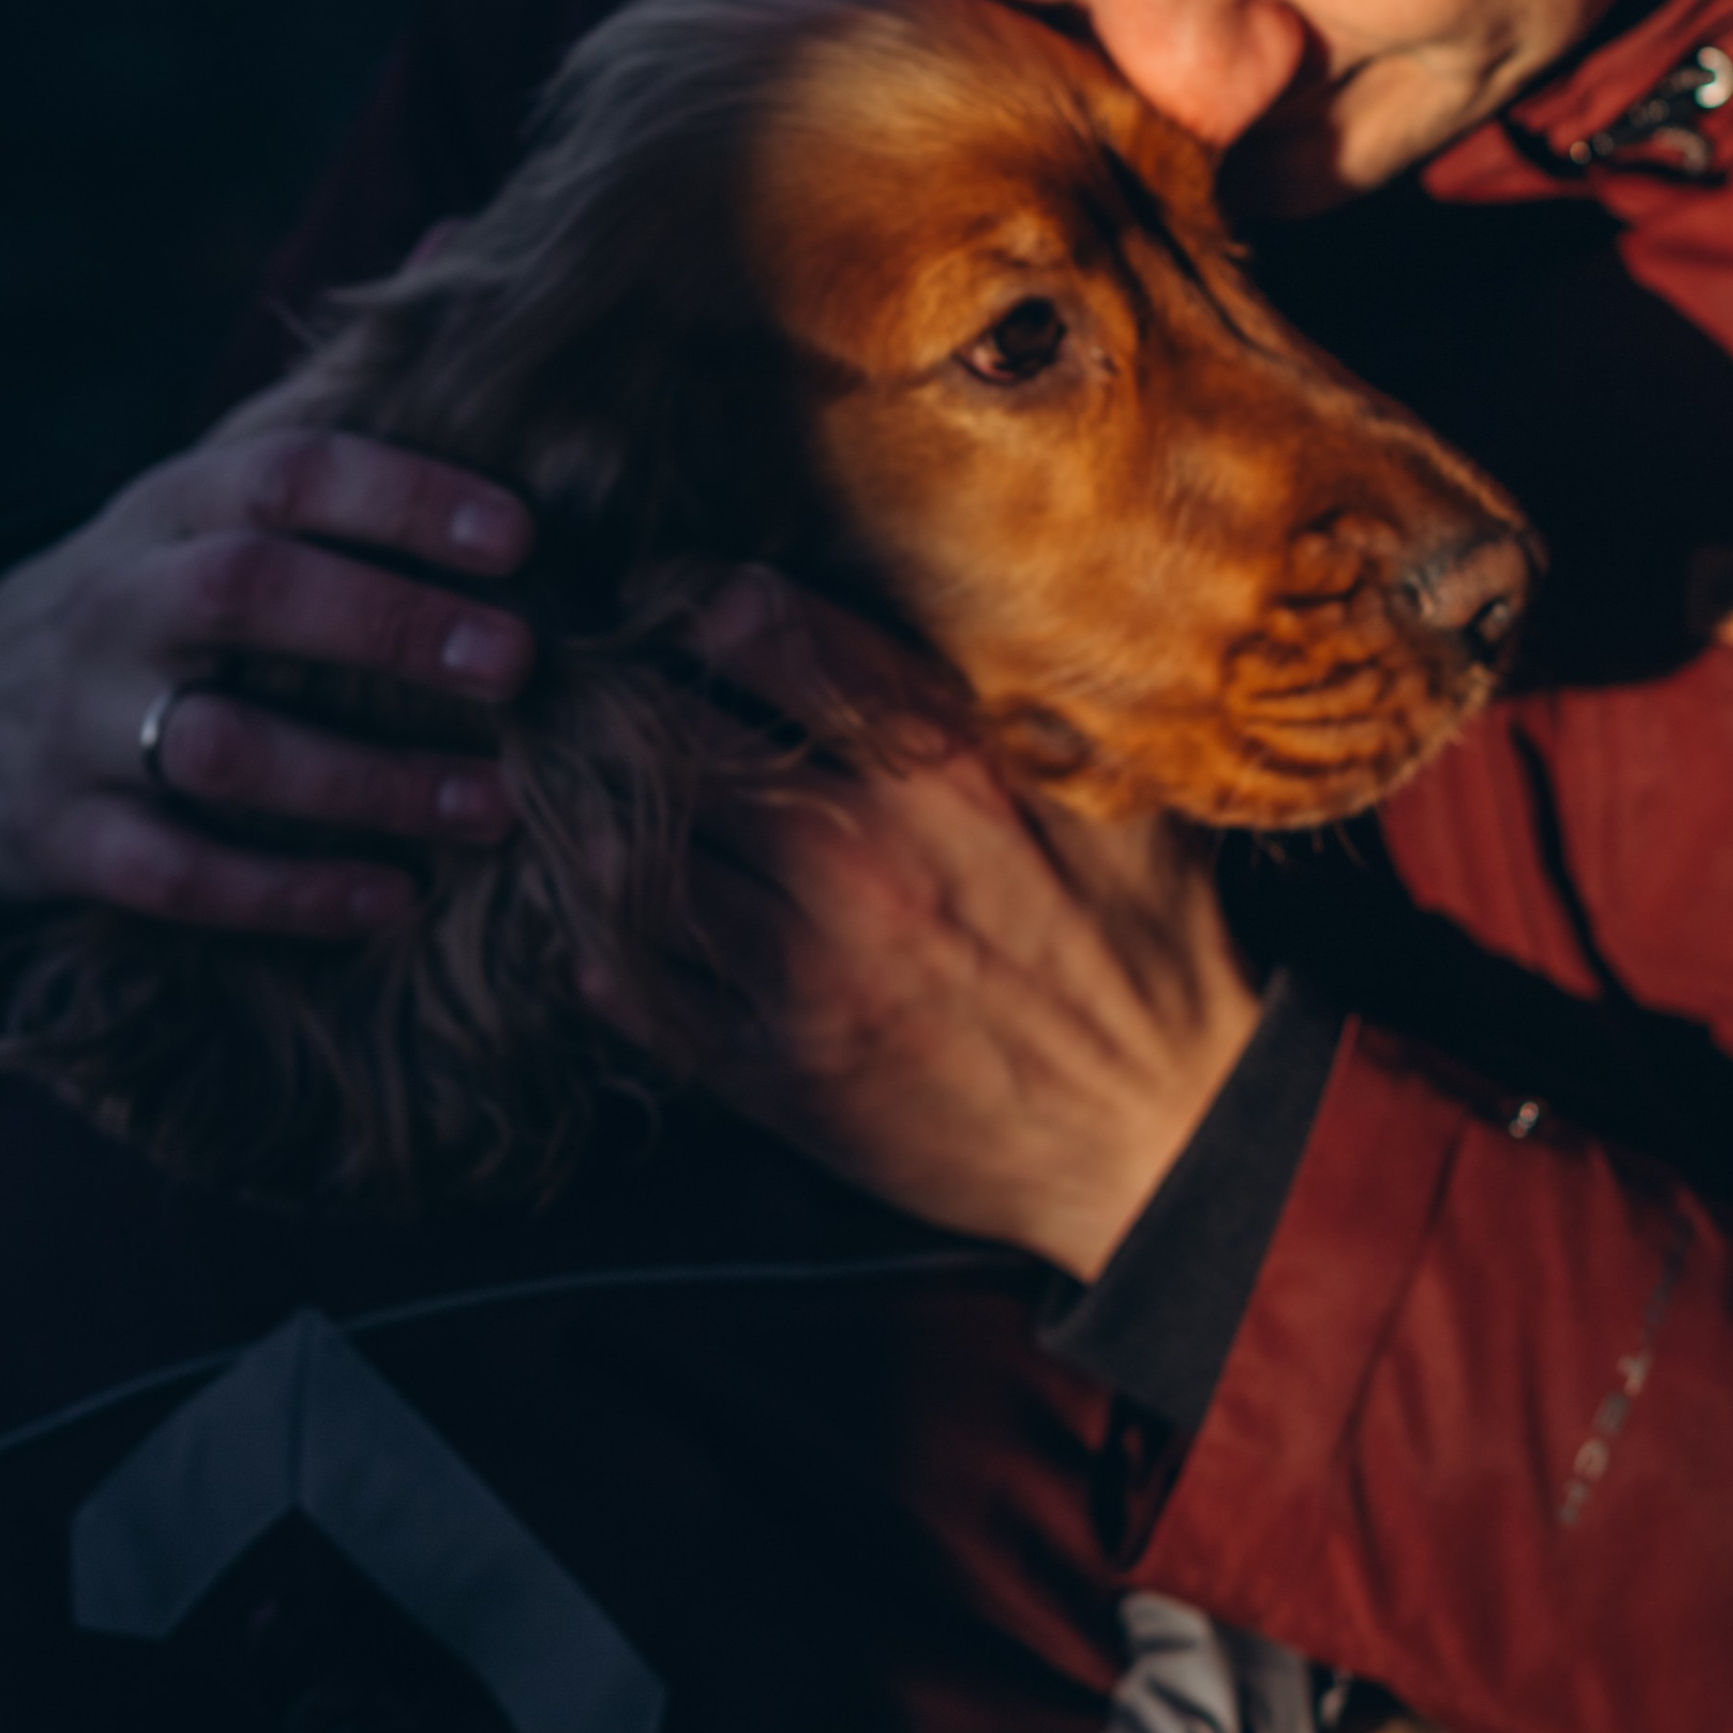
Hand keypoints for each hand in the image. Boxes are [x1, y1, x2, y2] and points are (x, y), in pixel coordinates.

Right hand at [0, 417, 534, 932]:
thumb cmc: (150, 602)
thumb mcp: (201, 515)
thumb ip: (321, 474)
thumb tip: (485, 361)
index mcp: (170, 506)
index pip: (284, 472)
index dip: (402, 494)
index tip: (516, 536)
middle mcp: (119, 601)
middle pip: (249, 590)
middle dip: (391, 622)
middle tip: (518, 663)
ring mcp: (80, 721)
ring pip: (225, 747)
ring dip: (369, 779)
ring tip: (492, 806)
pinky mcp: (62, 835)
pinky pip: (180, 874)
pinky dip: (291, 893)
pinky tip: (392, 899)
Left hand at [587, 580, 1260, 1277]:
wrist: (1162, 1137)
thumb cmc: (1144, 946)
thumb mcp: (1107, 789)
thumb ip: (1007, 697)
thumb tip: (934, 595)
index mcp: (945, 763)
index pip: (766, 628)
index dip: (693, 596)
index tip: (669, 598)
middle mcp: (864, 853)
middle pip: (669, 731)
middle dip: (611, 697)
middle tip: (586, 688)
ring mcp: (813, 969)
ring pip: (631, 857)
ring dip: (584, 820)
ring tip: (570, 795)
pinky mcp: (783, 1075)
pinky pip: (641, 993)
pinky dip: (596, 951)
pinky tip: (593, 926)